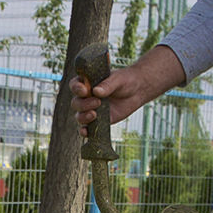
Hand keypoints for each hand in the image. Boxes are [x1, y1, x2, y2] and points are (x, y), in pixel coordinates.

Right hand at [70, 44, 185, 131]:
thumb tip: (96, 91)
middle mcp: (86, 97)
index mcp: (87, 83)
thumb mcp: (118, 80)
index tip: (84, 91)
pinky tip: (86, 132)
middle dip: (84, 104)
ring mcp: (91, 109)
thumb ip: (107, 85)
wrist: (137, 91)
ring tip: (95, 114)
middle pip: (76, 103)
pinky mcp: (98, 120)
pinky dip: (84, 131)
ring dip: (84, 117)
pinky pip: (88, 128)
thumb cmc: (125, 81)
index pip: (75, 85)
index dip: (76, 89)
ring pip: (79, 116)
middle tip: (98, 102)